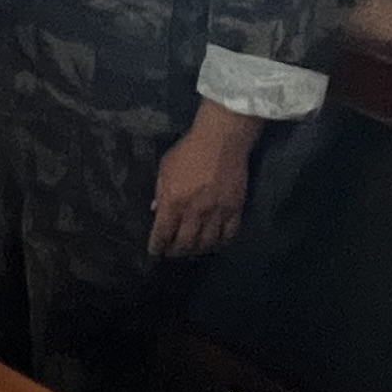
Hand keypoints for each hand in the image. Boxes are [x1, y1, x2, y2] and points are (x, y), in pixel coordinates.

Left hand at [149, 106, 261, 258]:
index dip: (157, 247)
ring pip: (206, 244)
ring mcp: (216, 212)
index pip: (162, 234)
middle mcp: (194, 212)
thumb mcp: (166, 167)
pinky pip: (228, 236)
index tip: (156, 251)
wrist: (222, 139)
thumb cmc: (189, 150)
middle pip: (184, 244)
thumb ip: (160, 190)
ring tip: (192, 249)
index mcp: (173, 201)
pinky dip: (220, 243)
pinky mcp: (235, 209)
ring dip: (197, 250)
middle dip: (175, 252)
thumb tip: (156, 211)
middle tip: (173, 252)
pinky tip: (214, 242)